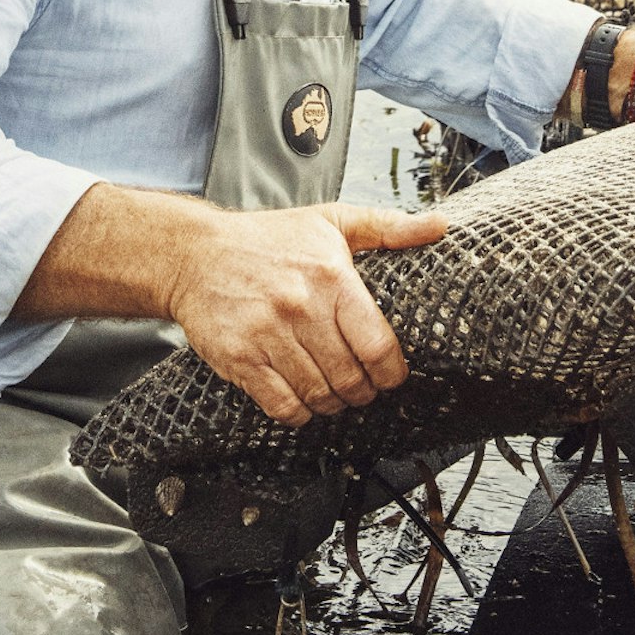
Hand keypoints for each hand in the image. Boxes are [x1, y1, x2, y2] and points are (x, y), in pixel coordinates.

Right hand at [163, 202, 446, 426]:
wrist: (194, 254)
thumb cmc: (267, 239)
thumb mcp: (330, 221)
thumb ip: (388, 226)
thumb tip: (440, 224)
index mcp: (331, 275)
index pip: (378, 345)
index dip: (392, 372)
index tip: (390, 375)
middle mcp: (300, 306)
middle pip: (351, 377)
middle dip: (363, 392)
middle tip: (361, 387)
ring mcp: (267, 334)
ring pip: (319, 396)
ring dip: (332, 403)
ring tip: (333, 393)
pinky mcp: (240, 357)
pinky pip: (282, 406)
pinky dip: (299, 413)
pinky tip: (302, 400)